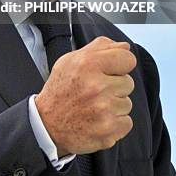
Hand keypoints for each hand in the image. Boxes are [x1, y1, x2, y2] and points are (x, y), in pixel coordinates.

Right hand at [34, 36, 136, 155]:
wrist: (47, 124)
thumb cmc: (60, 90)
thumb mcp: (71, 60)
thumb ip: (100, 48)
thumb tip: (124, 46)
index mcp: (88, 65)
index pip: (127, 59)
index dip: (120, 64)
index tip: (112, 70)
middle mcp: (97, 86)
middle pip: (128, 82)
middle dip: (114, 86)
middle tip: (95, 91)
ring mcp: (104, 109)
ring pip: (127, 103)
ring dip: (114, 105)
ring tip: (95, 106)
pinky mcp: (108, 130)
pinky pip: (127, 122)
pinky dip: (115, 123)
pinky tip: (99, 119)